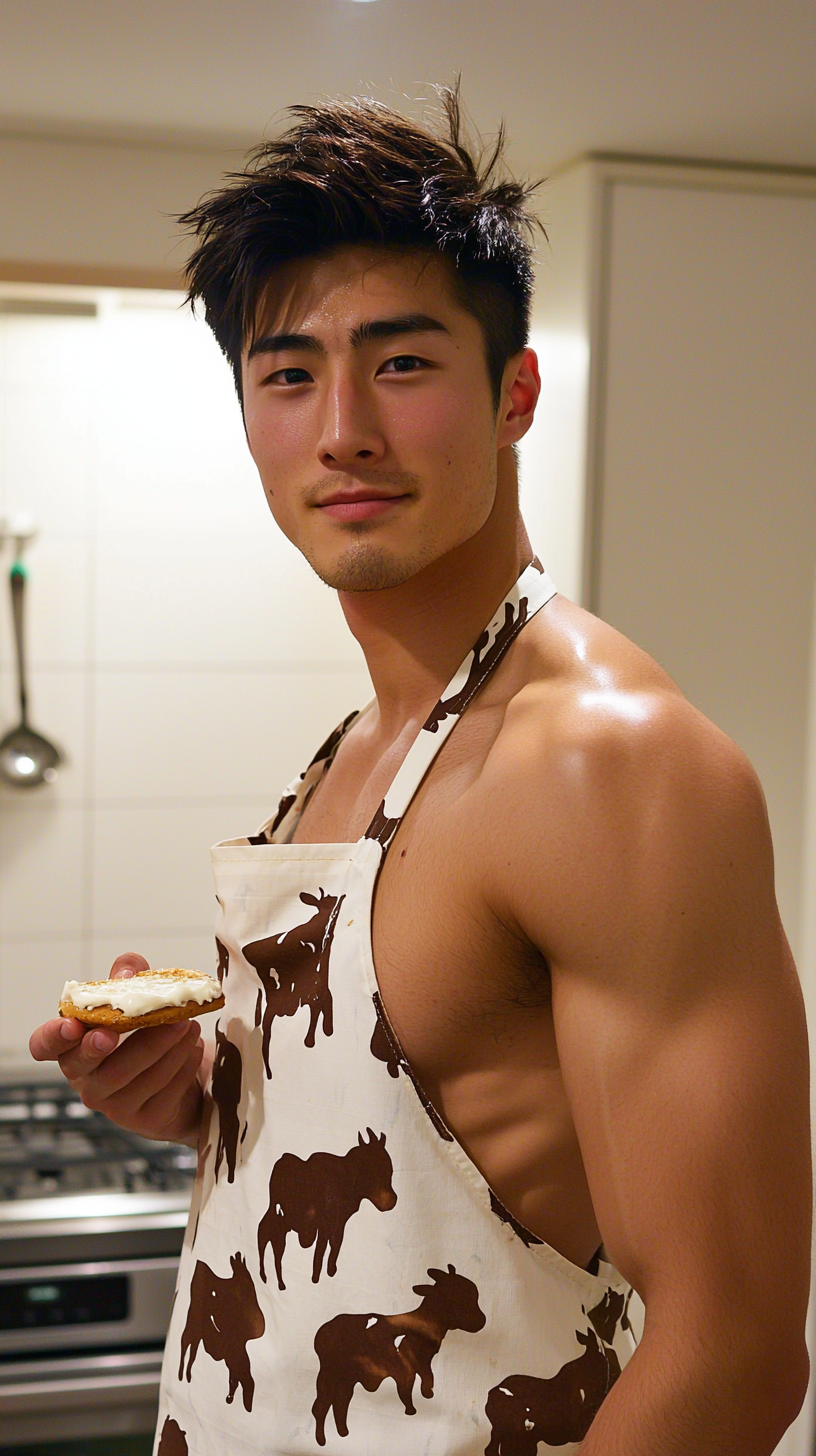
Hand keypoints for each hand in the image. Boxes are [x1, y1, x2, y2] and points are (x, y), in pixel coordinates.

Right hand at [29, 953, 203, 1145]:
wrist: (187, 1077)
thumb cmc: (148, 1032)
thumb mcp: (137, 997)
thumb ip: (127, 975)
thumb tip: (126, 974)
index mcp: (74, 1047)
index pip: (44, 1047)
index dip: (51, 1037)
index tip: (70, 1025)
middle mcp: (86, 1079)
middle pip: (86, 1066)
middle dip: (103, 1045)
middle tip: (120, 1027)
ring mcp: (114, 1104)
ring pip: (133, 1077)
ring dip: (162, 1046)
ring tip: (186, 1024)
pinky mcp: (146, 1118)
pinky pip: (164, 1091)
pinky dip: (182, 1065)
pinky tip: (194, 1047)